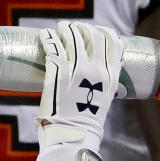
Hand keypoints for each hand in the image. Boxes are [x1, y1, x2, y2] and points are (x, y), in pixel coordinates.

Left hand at [36, 21, 123, 147]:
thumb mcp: (105, 99)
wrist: (74, 133)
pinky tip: (45, 34)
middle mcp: (96, 69)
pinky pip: (52, 46)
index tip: (98, 30)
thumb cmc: (87, 121)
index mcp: (110, 76)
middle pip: (93, 35)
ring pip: (72, 37)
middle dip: (84, 28)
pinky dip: (48, 36)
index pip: (114, 44)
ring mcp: (77, 69)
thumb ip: (103, 85)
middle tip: (74, 28)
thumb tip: (95, 76)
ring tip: (59, 28)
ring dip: (65, 28)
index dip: (106, 32)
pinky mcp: (58, 71)